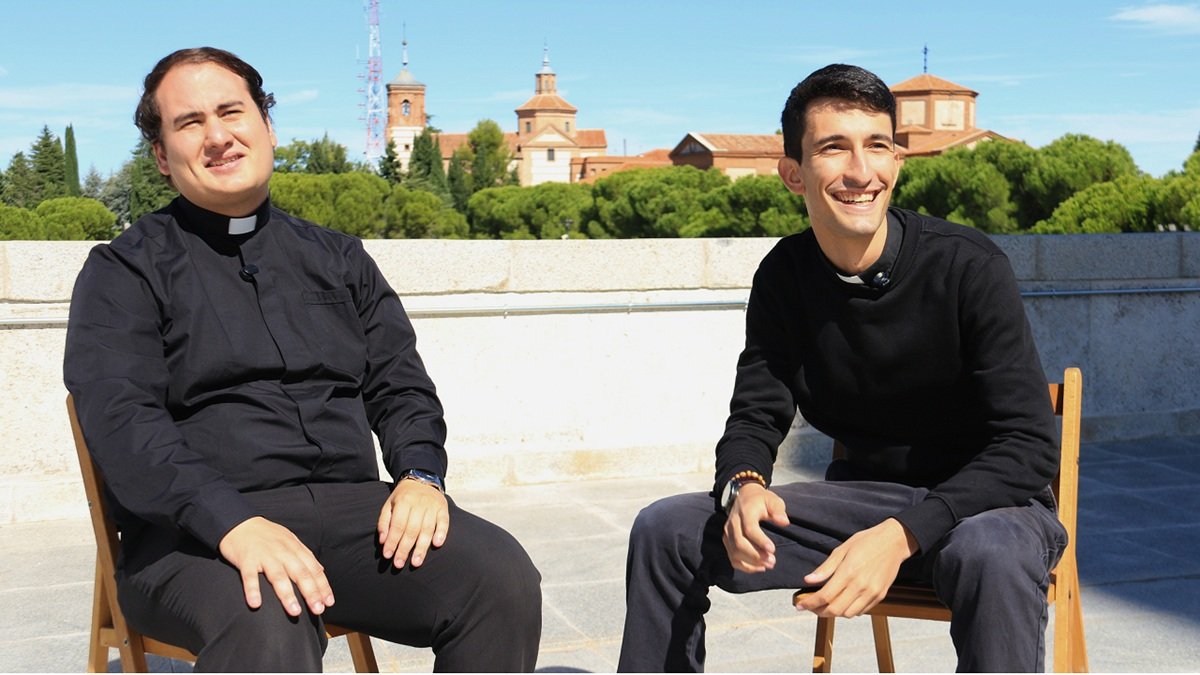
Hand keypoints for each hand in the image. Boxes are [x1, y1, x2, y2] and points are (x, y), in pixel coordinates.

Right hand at [217, 516, 333, 616]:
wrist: (240, 523)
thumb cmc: (267, 535)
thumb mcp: (290, 541)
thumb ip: (305, 556)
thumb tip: (321, 570)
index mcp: (295, 549)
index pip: (313, 569)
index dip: (322, 586)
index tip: (329, 602)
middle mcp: (283, 552)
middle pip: (300, 573)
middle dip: (311, 593)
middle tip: (318, 610)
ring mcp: (265, 556)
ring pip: (278, 576)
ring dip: (287, 595)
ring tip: (295, 612)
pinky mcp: (246, 559)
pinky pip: (249, 576)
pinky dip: (253, 589)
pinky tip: (256, 604)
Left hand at [377, 479, 449, 567]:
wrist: (422, 479)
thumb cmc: (403, 497)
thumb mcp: (389, 505)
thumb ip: (384, 522)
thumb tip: (384, 541)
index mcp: (403, 501)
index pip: (397, 525)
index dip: (392, 541)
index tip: (387, 556)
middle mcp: (419, 503)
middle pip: (412, 530)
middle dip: (405, 549)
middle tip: (399, 564)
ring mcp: (433, 506)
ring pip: (427, 529)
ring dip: (421, 547)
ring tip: (416, 562)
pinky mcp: (443, 508)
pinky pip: (444, 522)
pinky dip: (441, 534)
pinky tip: (437, 545)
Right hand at [722, 482, 789, 572]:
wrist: (743, 496)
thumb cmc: (761, 500)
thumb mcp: (773, 500)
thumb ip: (778, 510)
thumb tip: (784, 522)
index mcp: (745, 512)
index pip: (749, 529)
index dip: (760, 541)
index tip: (772, 550)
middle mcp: (733, 523)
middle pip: (739, 543)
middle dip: (756, 555)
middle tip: (772, 561)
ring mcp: (728, 533)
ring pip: (734, 553)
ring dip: (751, 563)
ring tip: (768, 565)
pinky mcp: (727, 541)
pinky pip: (732, 558)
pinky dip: (745, 566)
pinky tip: (759, 567)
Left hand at [794, 518, 918, 617]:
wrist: (894, 542)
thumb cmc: (866, 542)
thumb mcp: (842, 549)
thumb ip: (825, 568)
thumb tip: (808, 580)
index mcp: (848, 572)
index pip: (825, 596)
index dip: (810, 603)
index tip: (799, 605)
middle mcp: (861, 585)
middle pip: (835, 610)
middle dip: (819, 611)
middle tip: (811, 606)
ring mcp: (872, 592)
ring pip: (848, 614)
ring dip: (835, 612)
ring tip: (827, 604)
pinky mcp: (880, 595)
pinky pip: (862, 611)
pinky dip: (849, 610)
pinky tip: (844, 601)